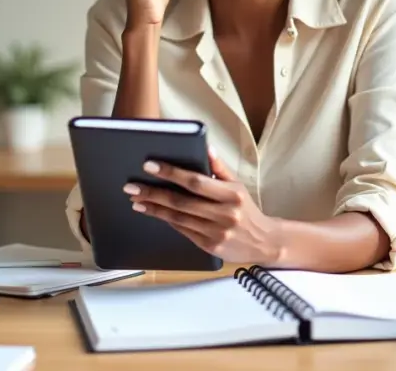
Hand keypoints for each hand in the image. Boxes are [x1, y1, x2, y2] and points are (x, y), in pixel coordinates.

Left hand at [124, 149, 281, 264]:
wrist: (263, 241)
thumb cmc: (247, 209)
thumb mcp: (238, 186)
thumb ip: (219, 169)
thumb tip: (204, 148)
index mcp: (231, 194)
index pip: (196, 181)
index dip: (171, 173)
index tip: (150, 166)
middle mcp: (224, 214)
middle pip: (182, 202)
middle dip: (153, 193)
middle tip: (131, 186)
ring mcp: (216, 232)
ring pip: (178, 218)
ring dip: (154, 208)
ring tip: (136, 200)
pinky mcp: (210, 247)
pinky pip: (183, 231)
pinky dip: (167, 220)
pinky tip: (153, 212)